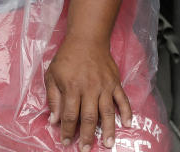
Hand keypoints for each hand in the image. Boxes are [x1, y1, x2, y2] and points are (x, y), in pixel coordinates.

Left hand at [44, 35, 132, 149]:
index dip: (67, 131)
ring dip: (107, 130)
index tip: (66, 142)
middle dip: (86, 136)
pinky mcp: (115, 82)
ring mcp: (104, 86)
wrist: (87, 39)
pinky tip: (127, 123)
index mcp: (72, 87)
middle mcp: (89, 89)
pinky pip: (122, 99)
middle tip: (85, 149)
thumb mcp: (52, 74)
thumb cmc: (67, 57)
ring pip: (107, 112)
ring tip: (107, 144)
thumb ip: (53, 98)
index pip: (70, 115)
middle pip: (88, 118)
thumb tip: (53, 120)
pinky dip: (126, 112)